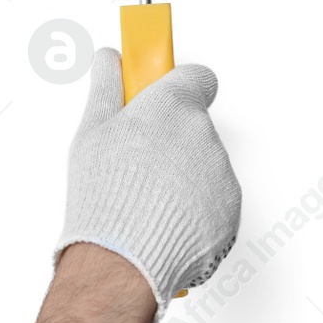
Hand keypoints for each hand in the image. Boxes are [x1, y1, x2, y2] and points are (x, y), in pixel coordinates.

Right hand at [55, 47, 241, 322]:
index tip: (164, 94)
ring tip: (146, 200)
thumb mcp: (92, 133)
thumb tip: (109, 60)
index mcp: (172, 106)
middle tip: (139, 164)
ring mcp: (220, 172)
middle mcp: (203, 133)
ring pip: (204, 164)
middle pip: (195, 125)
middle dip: (172, 139)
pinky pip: (215, 199)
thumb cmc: (104, 199)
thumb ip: (107, 87)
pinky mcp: (230, 209)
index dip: (178, 86)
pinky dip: (196, 208)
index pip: (196, 77)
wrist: (122, 263)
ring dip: (184, 176)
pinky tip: (164, 221)